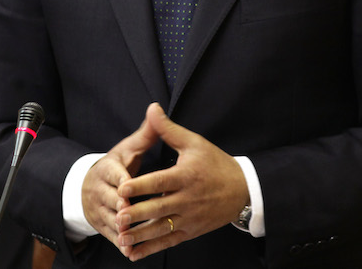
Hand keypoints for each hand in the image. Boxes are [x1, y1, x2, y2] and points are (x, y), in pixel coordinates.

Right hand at [81, 107, 160, 244]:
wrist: (92, 184)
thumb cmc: (118, 164)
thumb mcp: (128, 148)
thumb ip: (146, 133)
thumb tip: (156, 108)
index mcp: (106, 168)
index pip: (113, 174)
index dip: (121, 182)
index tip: (128, 189)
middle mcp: (98, 189)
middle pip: (109, 200)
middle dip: (120, 208)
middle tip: (131, 215)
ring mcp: (98, 209)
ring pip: (109, 220)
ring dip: (120, 229)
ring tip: (133, 236)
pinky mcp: (101, 226)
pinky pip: (110, 236)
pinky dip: (120, 244)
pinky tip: (131, 252)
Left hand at [114, 103, 248, 260]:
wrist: (243, 190)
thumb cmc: (215, 162)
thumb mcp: (194, 143)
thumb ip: (169, 129)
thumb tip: (152, 108)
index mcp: (186, 175)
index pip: (160, 182)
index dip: (142, 186)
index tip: (123, 188)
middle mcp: (187, 199)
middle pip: (159, 208)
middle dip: (138, 214)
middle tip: (118, 217)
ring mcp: (189, 218)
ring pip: (161, 228)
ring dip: (141, 235)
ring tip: (121, 238)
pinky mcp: (190, 231)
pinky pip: (168, 241)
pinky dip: (151, 249)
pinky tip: (133, 253)